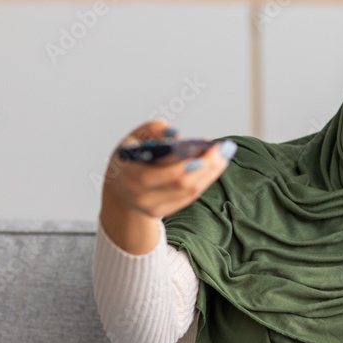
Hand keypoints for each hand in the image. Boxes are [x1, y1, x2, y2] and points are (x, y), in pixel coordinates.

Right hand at [101, 118, 234, 219]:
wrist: (118, 188)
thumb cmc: (130, 157)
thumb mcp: (135, 137)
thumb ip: (154, 130)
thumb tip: (177, 136)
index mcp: (132, 174)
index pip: (167, 171)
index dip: (190, 160)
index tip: (207, 144)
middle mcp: (141, 195)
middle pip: (183, 183)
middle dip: (207, 165)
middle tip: (224, 148)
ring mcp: (153, 207)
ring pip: (190, 191)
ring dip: (211, 172)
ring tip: (223, 155)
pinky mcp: (163, 212)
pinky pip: (189, 197)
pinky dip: (204, 180)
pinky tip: (214, 166)